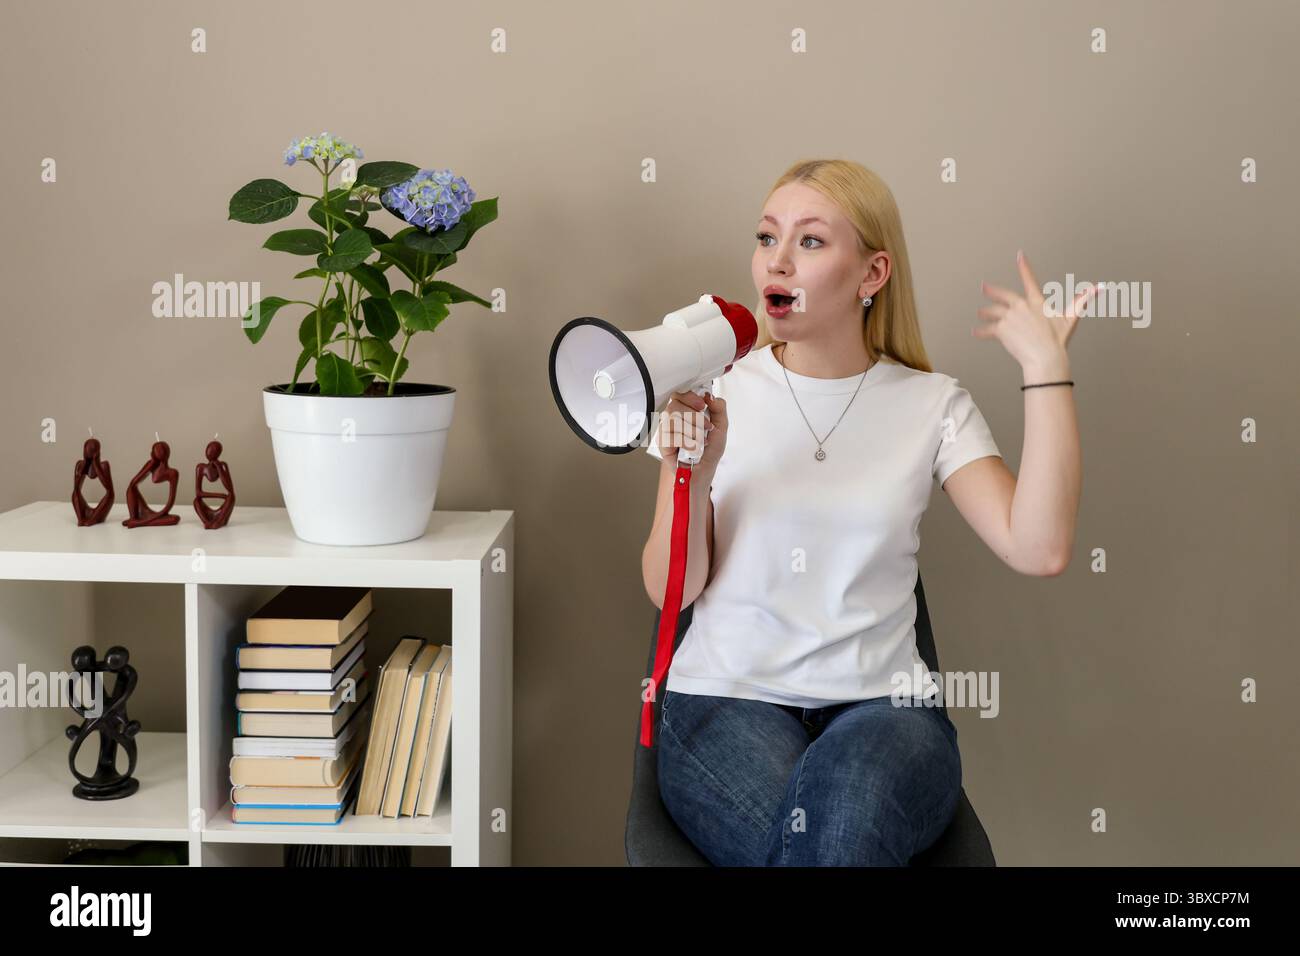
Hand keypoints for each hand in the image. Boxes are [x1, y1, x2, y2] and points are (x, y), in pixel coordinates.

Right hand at [657, 390, 726, 470]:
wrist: (704, 470)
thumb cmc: (709, 450)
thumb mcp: (721, 426)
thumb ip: (719, 408)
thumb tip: (710, 396)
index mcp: (685, 410)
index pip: (680, 393)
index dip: (690, 397)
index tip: (702, 405)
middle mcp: (674, 418)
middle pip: (675, 405)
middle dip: (695, 417)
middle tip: (705, 427)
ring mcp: (666, 430)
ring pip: (673, 419)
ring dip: (693, 431)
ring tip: (700, 441)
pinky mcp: (663, 443)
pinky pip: (672, 435)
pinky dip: (687, 442)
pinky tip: (692, 448)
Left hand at [975, 250, 1095, 376]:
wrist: (1045, 356)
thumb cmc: (1057, 339)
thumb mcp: (1070, 318)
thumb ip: (1082, 301)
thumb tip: (1099, 288)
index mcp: (1036, 302)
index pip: (1030, 279)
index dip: (1024, 266)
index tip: (1019, 255)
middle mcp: (1020, 307)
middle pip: (1003, 295)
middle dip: (992, 290)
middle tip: (984, 287)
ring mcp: (1010, 318)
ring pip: (992, 312)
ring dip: (986, 313)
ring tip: (980, 313)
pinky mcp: (1001, 330)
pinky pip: (988, 329)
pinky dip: (981, 331)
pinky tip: (975, 332)